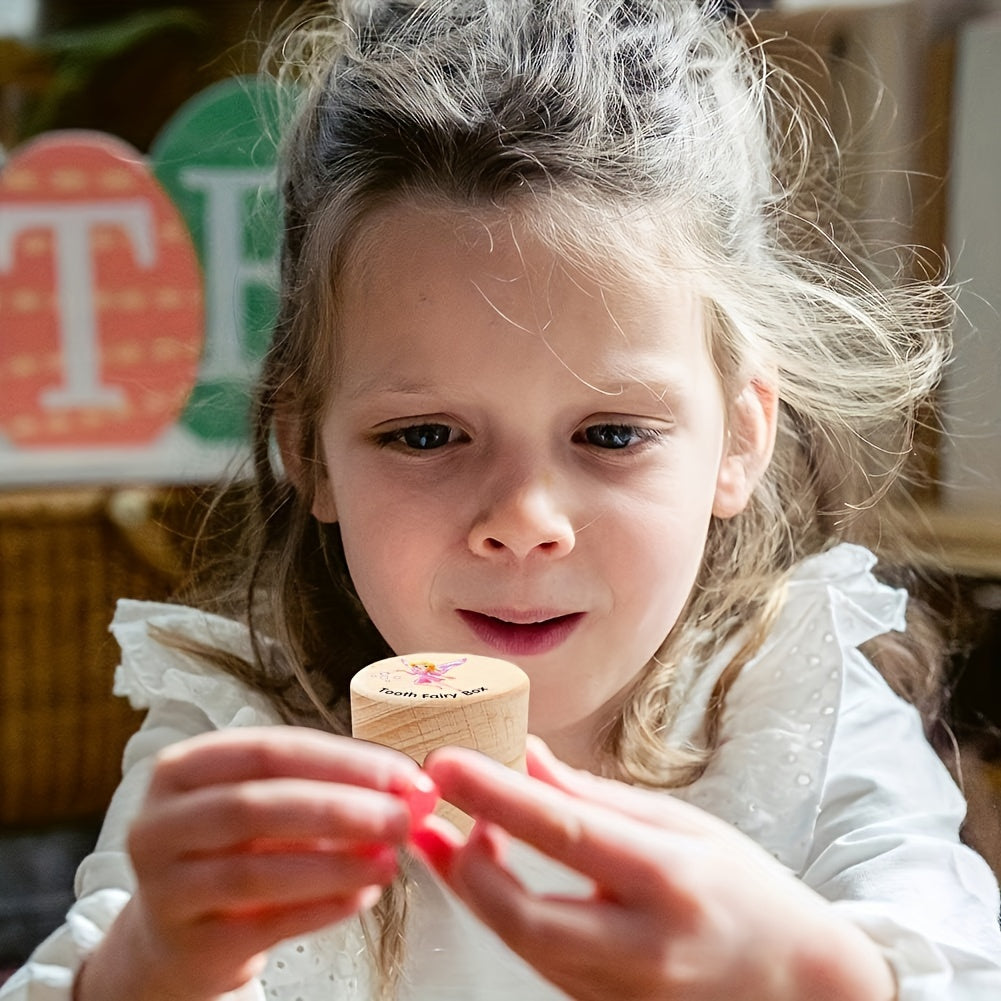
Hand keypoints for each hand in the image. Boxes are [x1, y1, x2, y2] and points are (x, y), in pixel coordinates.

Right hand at [77, 727, 435, 1000]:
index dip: (342, 761)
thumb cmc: (230, 850)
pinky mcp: (186, 944)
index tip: (400, 775)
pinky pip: (264, 925)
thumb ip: (324, 786)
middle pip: (258, 805)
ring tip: (389, 861)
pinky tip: (362, 897)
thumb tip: (405, 788)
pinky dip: (321, 908)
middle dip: (341, 809)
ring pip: (257, 872)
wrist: (173, 934)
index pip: (270, 750)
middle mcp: (161, 823)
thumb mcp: (261, 801)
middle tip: (400, 818)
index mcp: (183, 769)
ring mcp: (165, 887)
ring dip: (335, 865)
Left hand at [416, 737, 895, 1000]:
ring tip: (446, 832)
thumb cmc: (745, 890)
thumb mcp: (682, 823)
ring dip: (471, 885)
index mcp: (669, 879)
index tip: (445, 762)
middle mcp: (642, 946)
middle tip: (435, 808)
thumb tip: (525, 758)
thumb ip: (596, 796)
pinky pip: (535, 959)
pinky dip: (500, 912)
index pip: (565, 833)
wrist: (797, 983)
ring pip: (519, 943)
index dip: (495, 796)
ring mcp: (621, 991)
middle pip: (523, 915)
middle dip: (464, 863)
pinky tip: (485, 870)